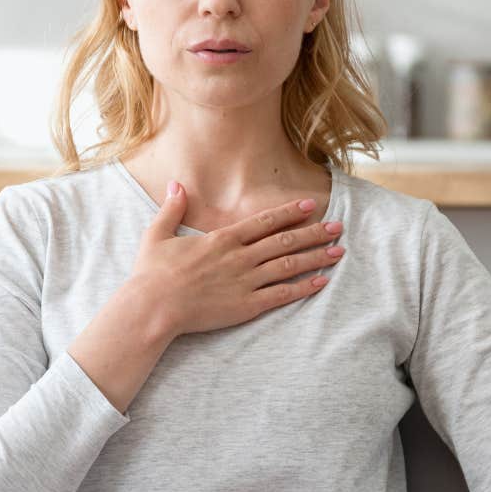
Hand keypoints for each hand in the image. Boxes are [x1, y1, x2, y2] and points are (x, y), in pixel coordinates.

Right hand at [130, 182, 344, 338]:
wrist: (153, 307)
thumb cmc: (152, 274)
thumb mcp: (157, 234)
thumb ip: (172, 208)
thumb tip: (176, 184)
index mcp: (223, 239)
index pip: (265, 221)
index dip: (290, 212)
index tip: (311, 205)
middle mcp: (240, 257)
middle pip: (285, 240)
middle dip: (314, 232)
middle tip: (338, 227)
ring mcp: (245, 282)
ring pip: (289, 265)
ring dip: (316, 257)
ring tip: (338, 251)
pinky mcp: (246, 306)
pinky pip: (282, 295)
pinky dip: (304, 287)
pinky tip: (322, 281)